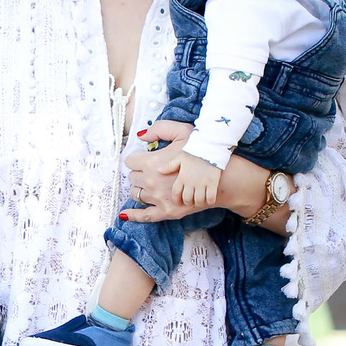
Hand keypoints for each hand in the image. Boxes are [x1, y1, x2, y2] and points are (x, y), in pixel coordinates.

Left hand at [122, 148, 292, 235]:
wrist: (221, 175)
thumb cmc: (202, 151)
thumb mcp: (182, 131)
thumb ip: (159, 129)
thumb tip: (141, 136)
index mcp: (153, 162)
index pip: (130, 161)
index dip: (136, 158)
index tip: (142, 158)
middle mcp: (153, 182)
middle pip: (132, 178)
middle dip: (138, 173)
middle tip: (149, 170)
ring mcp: (160, 199)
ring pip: (138, 195)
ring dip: (141, 188)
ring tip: (151, 183)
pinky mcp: (168, 212)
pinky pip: (145, 216)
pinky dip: (133, 215)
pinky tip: (124, 214)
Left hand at [172, 148, 223, 208]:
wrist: (211, 146)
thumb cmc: (195, 151)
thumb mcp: (180, 157)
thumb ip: (169, 166)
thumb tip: (159, 170)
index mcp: (181, 176)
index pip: (176, 194)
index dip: (176, 200)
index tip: (178, 201)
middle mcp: (190, 182)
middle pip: (186, 199)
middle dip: (187, 202)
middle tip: (190, 201)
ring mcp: (201, 183)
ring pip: (198, 200)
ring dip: (198, 202)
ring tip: (199, 200)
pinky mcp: (212, 183)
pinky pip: (210, 198)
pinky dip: (210, 201)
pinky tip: (209, 198)